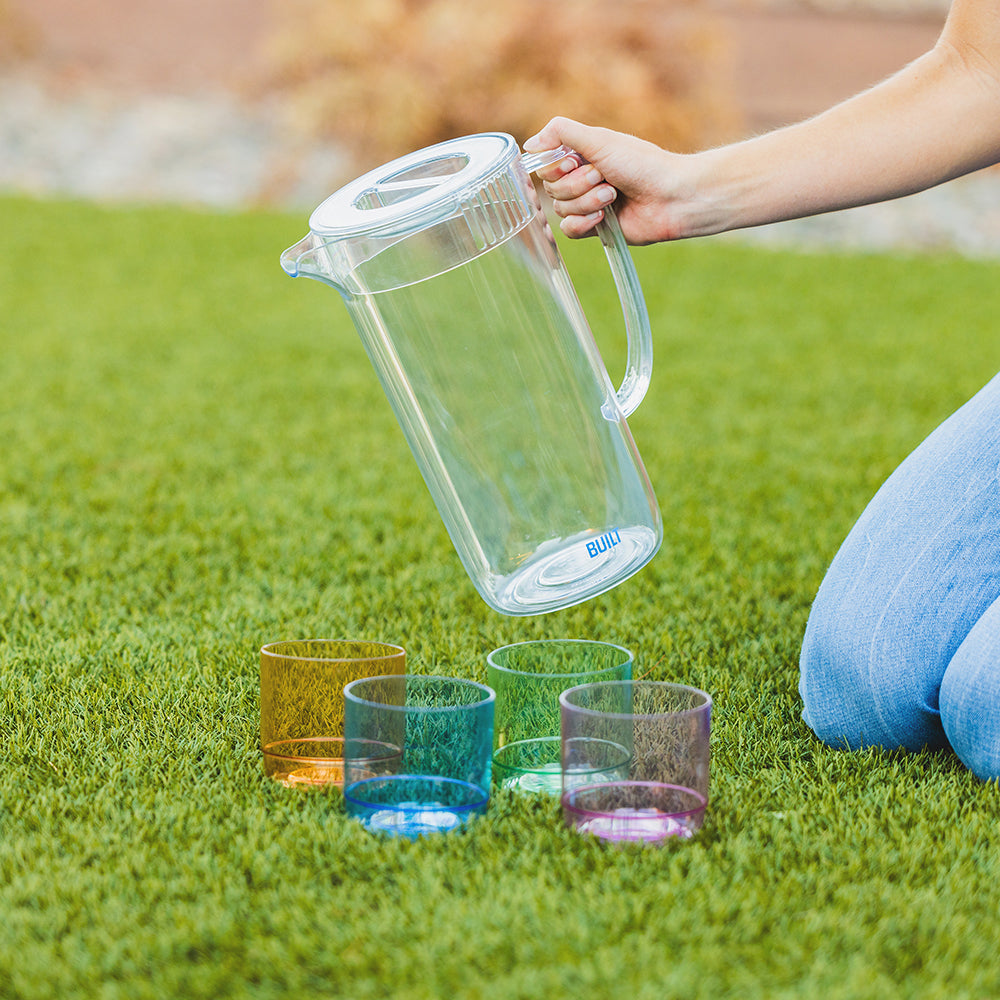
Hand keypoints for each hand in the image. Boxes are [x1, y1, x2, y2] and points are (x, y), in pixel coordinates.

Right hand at [524, 116, 688, 243]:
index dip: (557, 167)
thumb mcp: (599, 139)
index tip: (576, 162)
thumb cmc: (641, 163)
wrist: (670, 197)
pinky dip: (584, 223)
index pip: (546, 166)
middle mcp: (581, 178)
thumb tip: (528, 144)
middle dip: (578, 185)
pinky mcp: (595, 228)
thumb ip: (561, 133)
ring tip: (613, 196)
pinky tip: (604, 217)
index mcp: (581, 155)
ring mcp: (587, 204)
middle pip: (552, 189)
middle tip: (605, 178)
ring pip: (561, 210)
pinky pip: (569, 230)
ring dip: (587, 202)